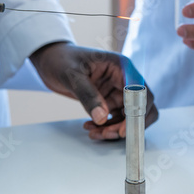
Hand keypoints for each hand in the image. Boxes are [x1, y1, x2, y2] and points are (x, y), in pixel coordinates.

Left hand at [30, 42, 158, 139]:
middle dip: (128, 124)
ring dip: (116, 128)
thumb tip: (101, 117)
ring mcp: (118, 90)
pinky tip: (91, 127)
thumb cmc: (62, 60)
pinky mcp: (110, 100)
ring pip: (130, 116)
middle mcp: (124, 78)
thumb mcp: (72, 75)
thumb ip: (88, 95)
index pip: (140, 90)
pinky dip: (108, 127)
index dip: (137, 111)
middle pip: (141, 106)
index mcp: (121, 66)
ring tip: (95, 133)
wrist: (51, 61)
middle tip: (108, 134)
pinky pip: (118, 119)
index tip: (124, 129)